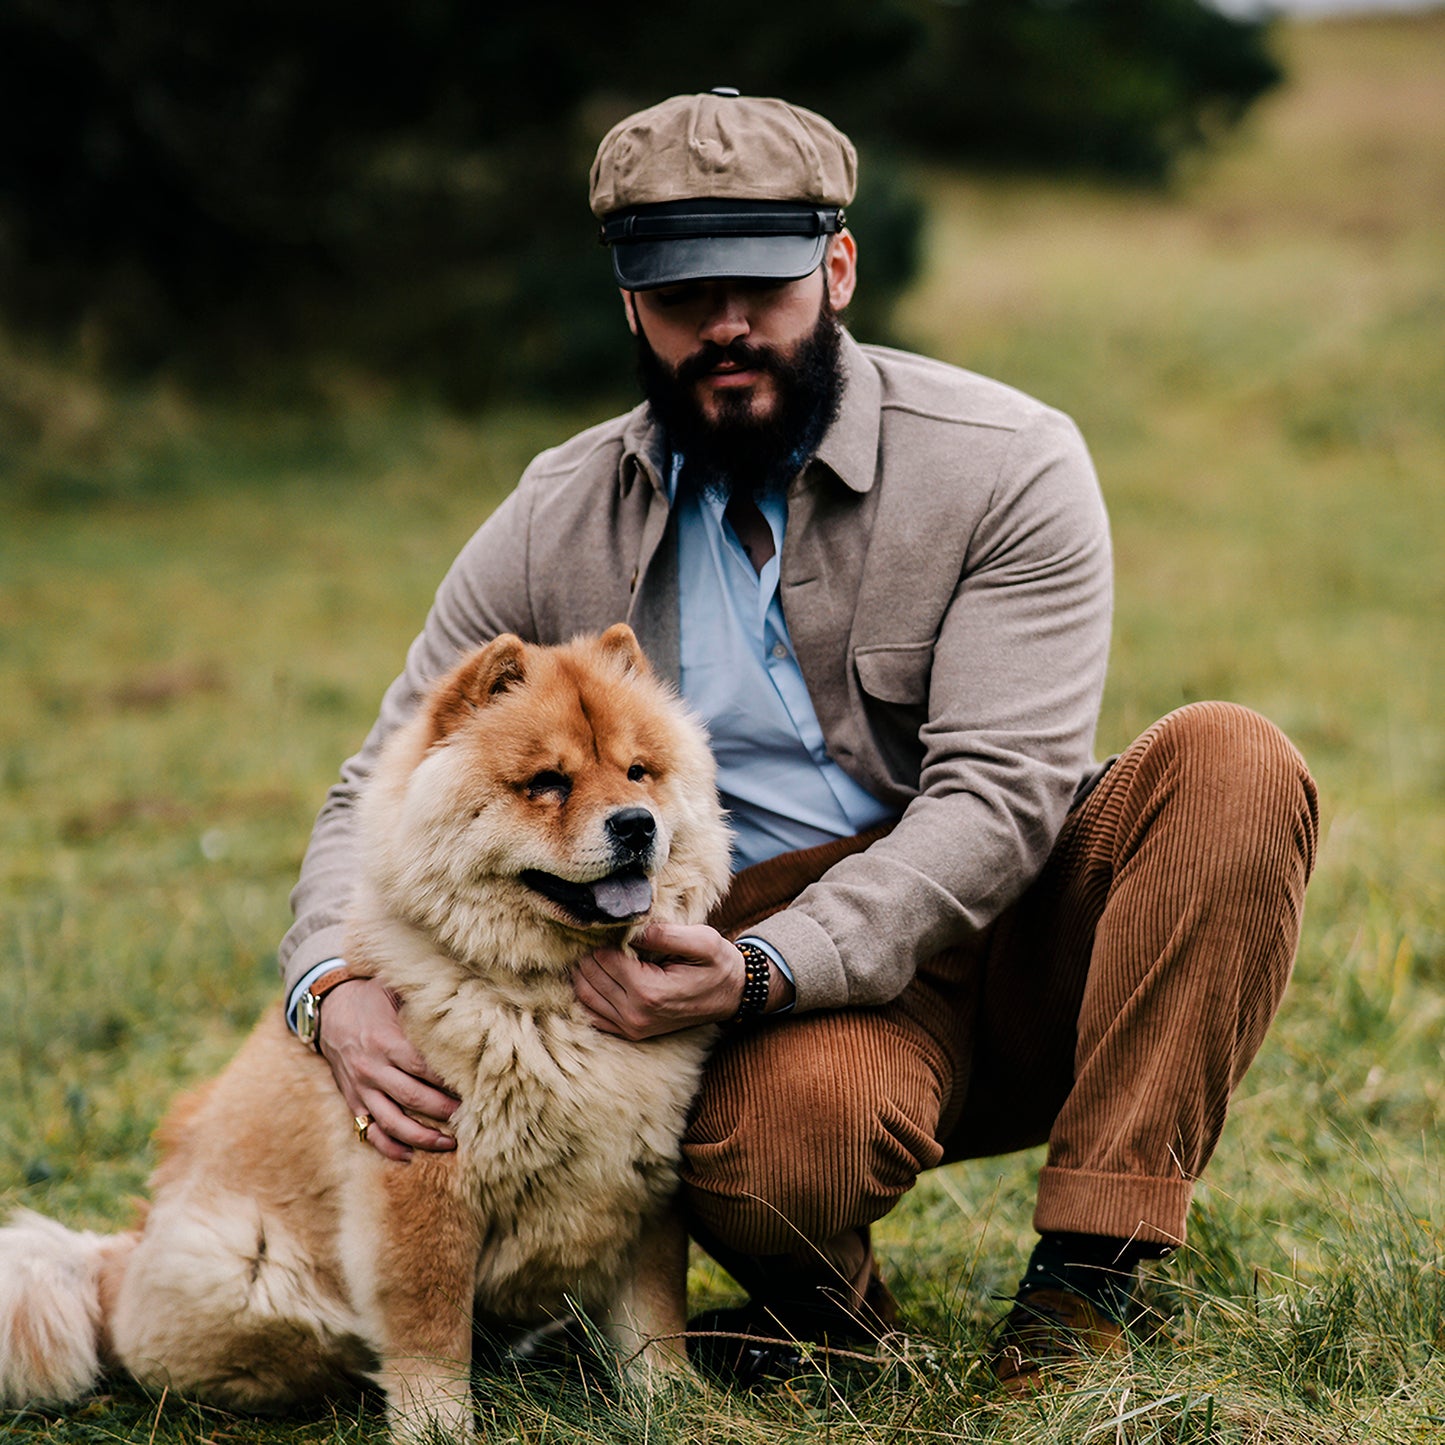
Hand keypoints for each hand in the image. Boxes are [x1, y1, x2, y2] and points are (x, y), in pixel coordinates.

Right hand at [318, 977, 459, 1161]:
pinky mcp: (353, 1100)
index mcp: (386, 1040)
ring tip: (450, 1144)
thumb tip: (460, 999)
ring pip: (392, 1122)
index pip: (423, 1067)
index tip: (474, 1086)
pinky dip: (389, 1147)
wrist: (328, 1009)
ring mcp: (361, 1088)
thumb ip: (421, 1000)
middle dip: (444, 1110)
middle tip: (472, 1117)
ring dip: (422, 1137)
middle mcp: (372, 1067)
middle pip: (413, 1097)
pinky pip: (369, 1131)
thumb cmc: (370, 997)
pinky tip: (410, 1155)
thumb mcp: (393, 989)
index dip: (448, 1080)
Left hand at [575, 922, 790, 1039]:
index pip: (605, 959)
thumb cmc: (718, 964)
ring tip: (595, 950)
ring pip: (585, 996)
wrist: (732, 995)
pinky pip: (593, 1015)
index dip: (605, 939)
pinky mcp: (631, 1033)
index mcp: (650, 992)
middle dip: (591, 953)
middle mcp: (636, 1015)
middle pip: (591, 977)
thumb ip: (663, 933)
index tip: (614, 926)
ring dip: (584, 972)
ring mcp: (632, 1028)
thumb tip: (628, 928)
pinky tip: (594, 975)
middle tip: (601, 934)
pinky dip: (586, 994)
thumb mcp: (702, 940)